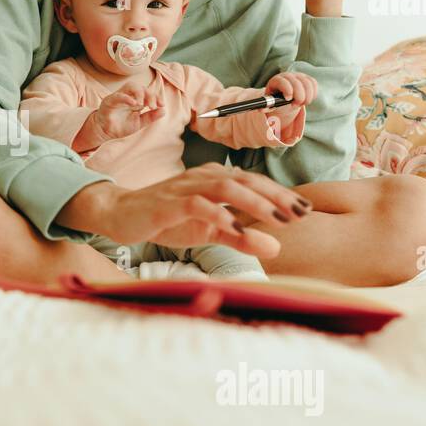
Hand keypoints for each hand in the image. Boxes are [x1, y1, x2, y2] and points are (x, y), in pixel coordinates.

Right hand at [58, 162, 313, 257]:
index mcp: (215, 180)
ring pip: (225, 187)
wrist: (119, 214)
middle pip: (246, 180)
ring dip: (254, 202)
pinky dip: (218, 214)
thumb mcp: (208, 231)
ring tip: (277, 219)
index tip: (306, 211)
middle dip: (275, 196)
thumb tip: (276, 247)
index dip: (281, 195)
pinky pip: (196, 204)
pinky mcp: (167, 203)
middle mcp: (203, 177)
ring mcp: (184, 188)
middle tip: (300, 214)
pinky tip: (234, 226)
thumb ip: (240, 237)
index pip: (255, 183)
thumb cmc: (166, 219)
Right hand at [73, 76, 164, 151]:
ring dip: (139, 92)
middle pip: (140, 87)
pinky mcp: (109, 101)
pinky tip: (135, 104)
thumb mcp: (139, 123)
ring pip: (130, 86)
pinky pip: (118, 95)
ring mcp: (119, 96)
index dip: (156, 97)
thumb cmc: (121, 126)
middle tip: (153, 106)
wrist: (106, 133)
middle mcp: (128, 96)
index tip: (162, 105)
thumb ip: (151, 117)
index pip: (147, 92)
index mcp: (136, 99)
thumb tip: (164, 110)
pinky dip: (127, 98)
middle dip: (149, 94)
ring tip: (143, 104)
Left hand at [264, 71, 317, 107]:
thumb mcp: (270, 104)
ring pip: (308, 83)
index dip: (287, 89)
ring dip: (307, 96)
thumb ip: (266, 107)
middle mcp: (287, 76)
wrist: (283, 95)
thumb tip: (261, 109)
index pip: (282, 81)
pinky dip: (313, 93)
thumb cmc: (275, 100)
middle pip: (297, 82)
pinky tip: (307, 99)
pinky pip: (313, 83)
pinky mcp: (307, 78)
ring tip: (301, 104)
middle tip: (296, 105)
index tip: (288, 99)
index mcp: (276, 81)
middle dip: (299, 96)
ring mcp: (298, 75)